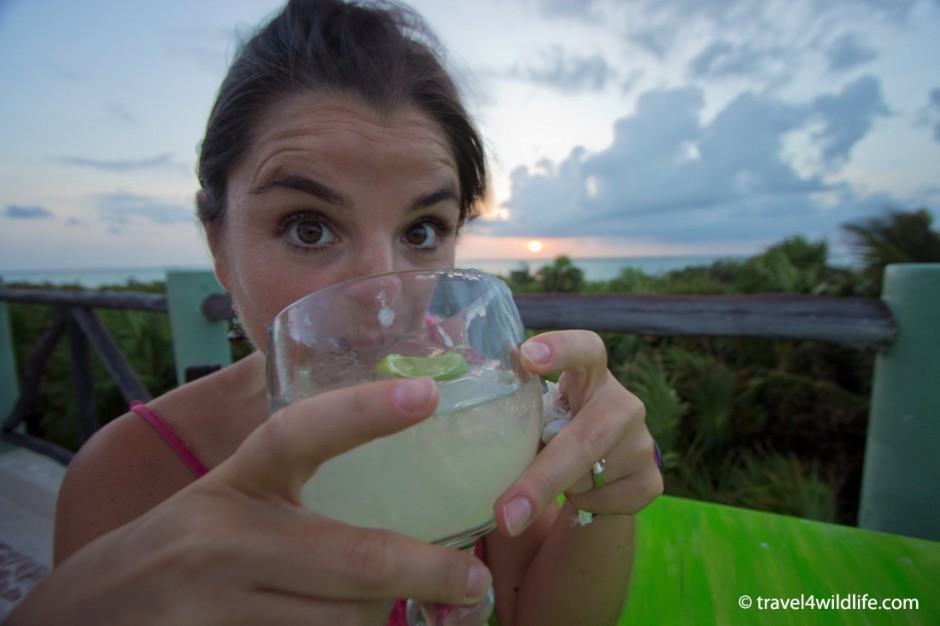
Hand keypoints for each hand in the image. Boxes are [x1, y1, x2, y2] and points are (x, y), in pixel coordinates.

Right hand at [9, 378, 491, 624]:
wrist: (86, 613)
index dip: (364, 411)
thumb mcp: (228, 496)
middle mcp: (224, 542)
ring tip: (399, 607)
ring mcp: (215, 610)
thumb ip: (294, 481)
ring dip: (383, 619)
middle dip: (429, 572)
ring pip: (343, 623)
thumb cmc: (184, 544)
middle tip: (475, 579)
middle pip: (354, 560)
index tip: (427, 394)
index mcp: (234, 484)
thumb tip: (393, 445)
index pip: (298, 434)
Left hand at [494, 330, 661, 535]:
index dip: (561, 348)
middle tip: (505, 512)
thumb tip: (454, 426)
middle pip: (584, 438)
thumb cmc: (554, 433)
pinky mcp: (651, 480)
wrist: (599, 475)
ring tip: (559, 480)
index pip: (586, 349)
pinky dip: (584, 506)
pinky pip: (605, 502)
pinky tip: (586, 495)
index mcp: (589, 376)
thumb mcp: (538, 419)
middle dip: (541, 479)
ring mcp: (642, 442)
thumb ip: (517, 415)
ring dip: (561, 489)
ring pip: (588, 477)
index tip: (526, 355)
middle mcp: (623, 403)